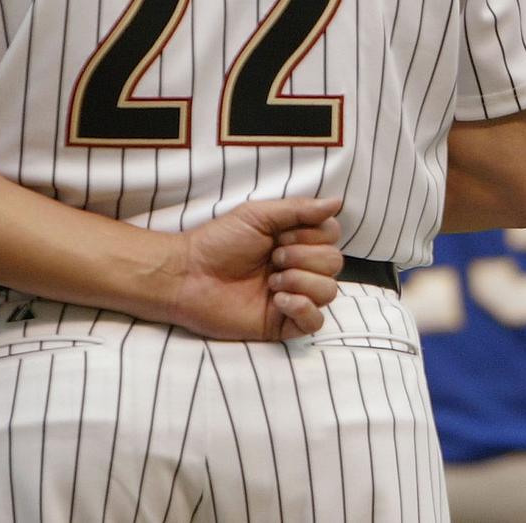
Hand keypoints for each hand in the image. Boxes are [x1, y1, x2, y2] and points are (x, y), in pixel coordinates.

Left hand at [165, 197, 345, 340]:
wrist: (188, 275)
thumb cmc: (218, 242)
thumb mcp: (258, 214)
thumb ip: (299, 209)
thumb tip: (337, 201)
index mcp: (295, 241)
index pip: (332, 235)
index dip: (313, 235)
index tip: (282, 235)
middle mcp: (299, 268)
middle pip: (334, 262)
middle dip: (304, 257)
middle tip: (273, 258)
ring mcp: (293, 297)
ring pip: (330, 292)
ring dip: (302, 282)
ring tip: (271, 282)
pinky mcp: (283, 324)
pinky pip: (316, 322)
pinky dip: (303, 308)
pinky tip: (277, 301)